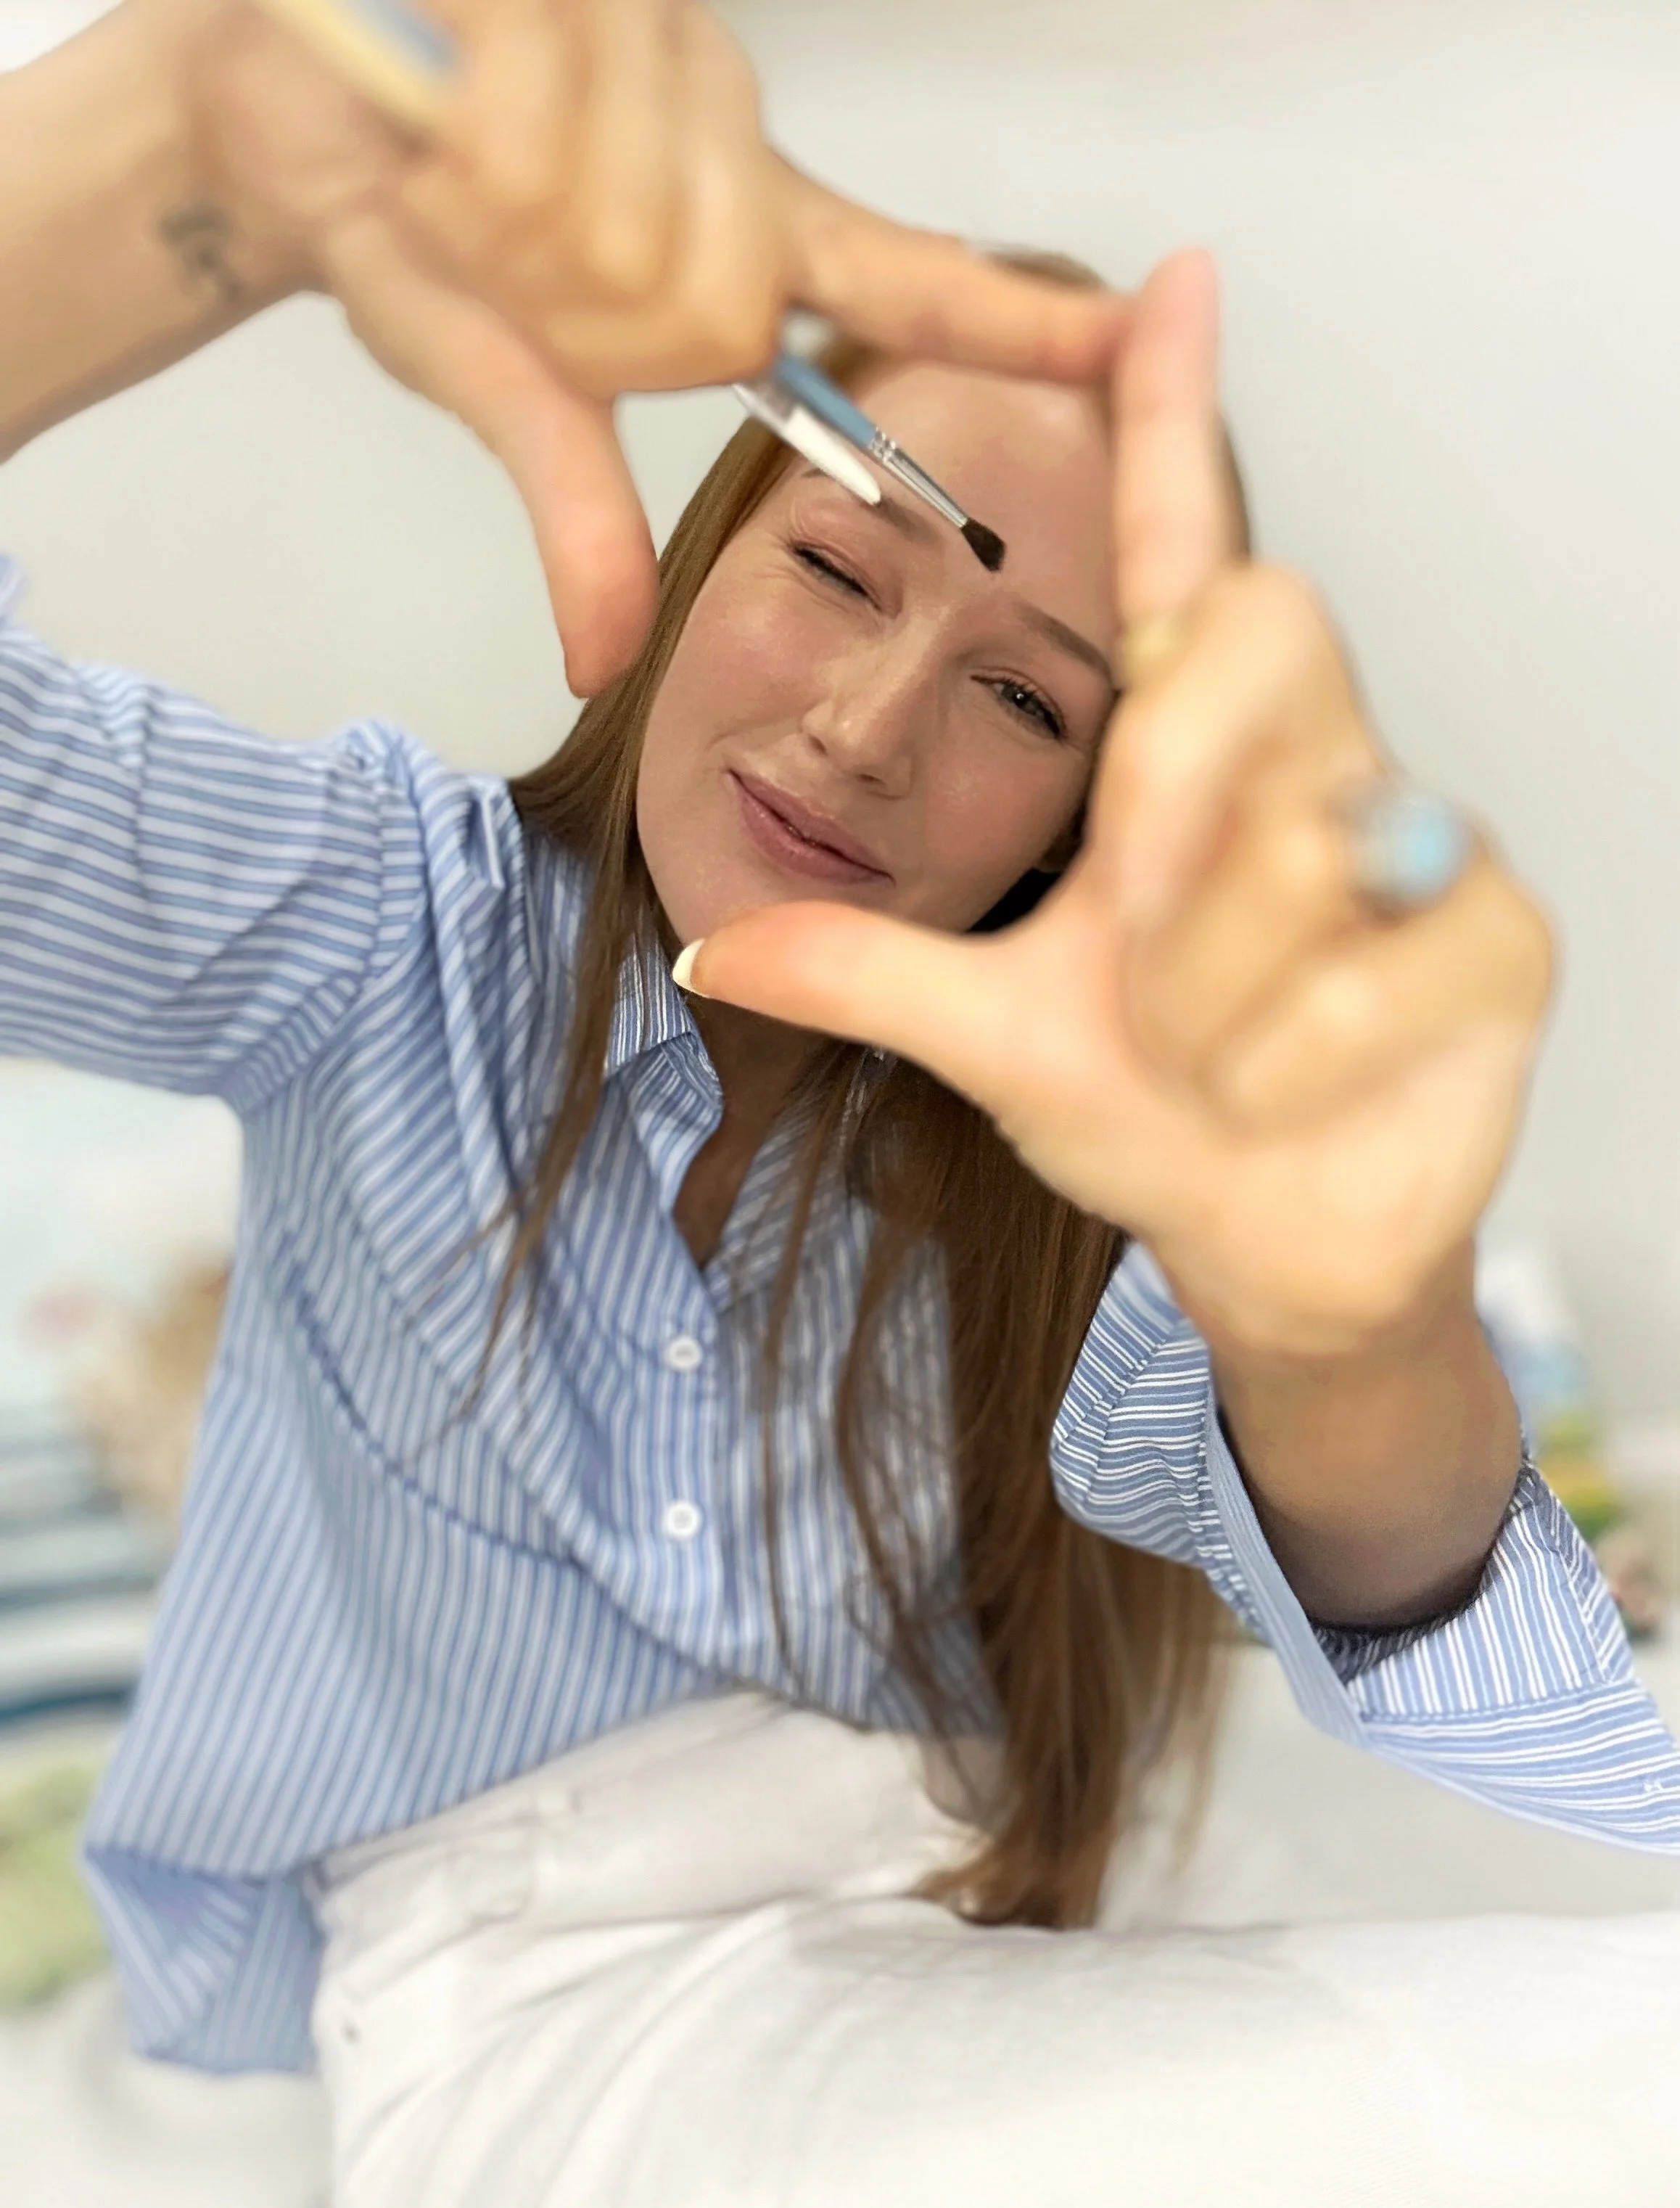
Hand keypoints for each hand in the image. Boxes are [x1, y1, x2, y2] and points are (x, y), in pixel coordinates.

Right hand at [172, 0, 1128, 693]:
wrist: (271, 109)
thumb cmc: (406, 232)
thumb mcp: (498, 383)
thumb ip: (574, 505)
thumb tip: (604, 659)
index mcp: (738, 240)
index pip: (911, 282)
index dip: (1021, 321)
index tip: (1140, 337)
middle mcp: (732, 134)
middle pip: (711, 290)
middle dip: (580, 304)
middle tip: (497, 249)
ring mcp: (669, 45)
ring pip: (628, 210)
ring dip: (513, 219)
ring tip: (457, 172)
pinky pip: (550, 110)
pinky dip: (470, 138)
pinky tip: (436, 99)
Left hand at [672, 248, 1555, 1360]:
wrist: (1264, 1240)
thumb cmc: (1152, 1114)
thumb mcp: (992, 1039)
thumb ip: (867, 977)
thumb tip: (711, 951)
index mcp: (1187, 757)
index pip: (1182, 556)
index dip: (1173, 419)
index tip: (1170, 281)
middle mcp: (1306, 759)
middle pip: (1259, 628)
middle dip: (1174, 791)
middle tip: (1128, 933)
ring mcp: (1413, 837)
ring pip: (1297, 833)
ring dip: (1206, 988)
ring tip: (1205, 1058)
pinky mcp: (1495, 930)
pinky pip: (1374, 960)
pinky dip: (1286, 1057)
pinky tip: (1284, 1094)